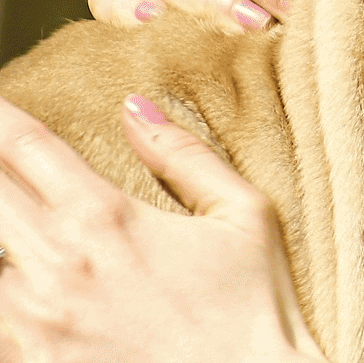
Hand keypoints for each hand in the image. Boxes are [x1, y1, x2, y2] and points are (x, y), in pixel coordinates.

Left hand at [0, 94, 323, 362]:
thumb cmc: (255, 313)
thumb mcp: (246, 217)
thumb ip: (186, 156)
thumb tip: (136, 108)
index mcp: (105, 217)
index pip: (24, 144)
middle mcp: (55, 264)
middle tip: (2, 169)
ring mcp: (32, 321)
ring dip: (0, 240)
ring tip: (12, 230)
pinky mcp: (30, 362)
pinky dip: (4, 302)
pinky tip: (20, 291)